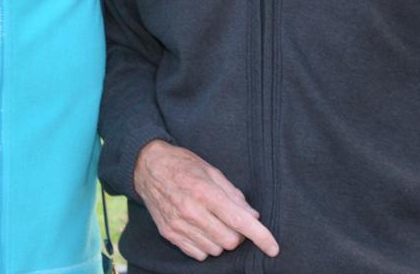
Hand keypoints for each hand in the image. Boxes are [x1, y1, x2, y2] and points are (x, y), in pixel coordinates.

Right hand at [133, 140, 278, 260]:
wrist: (146, 166)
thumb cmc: (182, 164)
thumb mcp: (211, 170)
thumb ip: (233, 194)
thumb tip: (253, 216)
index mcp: (204, 192)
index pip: (239, 221)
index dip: (260, 236)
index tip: (273, 247)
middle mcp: (191, 211)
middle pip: (230, 241)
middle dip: (238, 235)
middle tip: (232, 221)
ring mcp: (178, 224)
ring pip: (215, 250)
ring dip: (221, 241)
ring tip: (213, 222)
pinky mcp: (169, 233)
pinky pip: (198, 254)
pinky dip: (206, 246)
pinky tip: (201, 229)